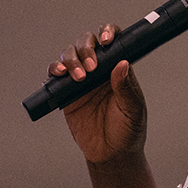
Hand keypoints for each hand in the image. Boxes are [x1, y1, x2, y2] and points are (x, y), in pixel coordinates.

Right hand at [49, 25, 147, 164]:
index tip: (107, 40)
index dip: (108, 33)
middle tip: (90, 68)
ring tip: (78, 77)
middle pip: (86, 43)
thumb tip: (122, 63)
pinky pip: (55, 76)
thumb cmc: (128, 131)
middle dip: (86, 48)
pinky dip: (54, 70)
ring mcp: (81, 80)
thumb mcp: (133, 110)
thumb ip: (126, 88)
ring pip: (69, 55)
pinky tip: (59, 75)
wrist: (111, 155)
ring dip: (70, 60)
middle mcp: (98, 70)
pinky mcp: (66, 93)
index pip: (112, 41)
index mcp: (117, 69)